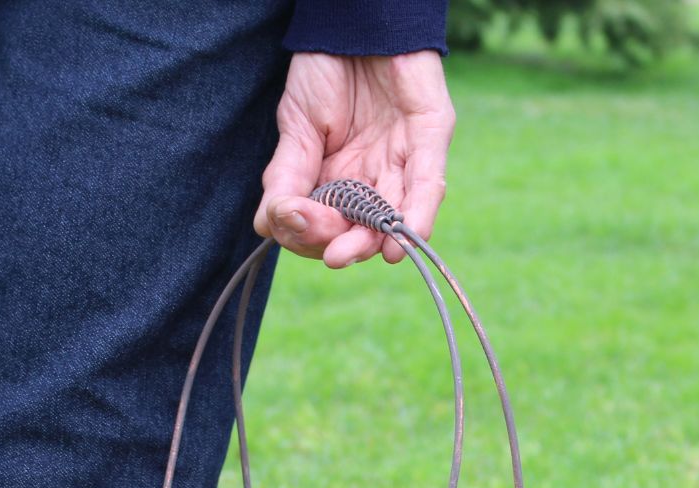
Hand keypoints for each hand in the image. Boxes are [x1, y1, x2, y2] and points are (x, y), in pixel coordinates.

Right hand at [254, 51, 455, 267]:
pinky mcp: (430, 139)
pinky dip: (416, 215)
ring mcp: (402, 163)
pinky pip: (427, 185)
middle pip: (360, 233)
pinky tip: (401, 240)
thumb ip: (286, 180)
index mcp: (337, 183)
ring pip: (392, 218)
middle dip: (341, 246)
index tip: (290, 218)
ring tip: (346, 252)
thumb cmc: (325, 68)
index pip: (324, 229)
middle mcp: (372, 181)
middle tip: (326, 251)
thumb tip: (268, 226)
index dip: (307, 234)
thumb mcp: (294, 129)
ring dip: (370, 242)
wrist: (354, 17)